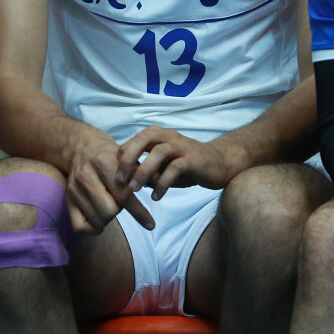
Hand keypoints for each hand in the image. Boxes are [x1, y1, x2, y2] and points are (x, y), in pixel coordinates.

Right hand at [66, 136, 153, 234]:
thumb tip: (161, 183)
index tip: (151, 224)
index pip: (124, 195)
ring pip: (98, 220)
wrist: (81, 147)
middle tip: (121, 203)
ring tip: (111, 206)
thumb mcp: (128, 158)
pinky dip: (93, 228)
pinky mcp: (68, 199)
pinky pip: (80, 227)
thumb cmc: (110, 156)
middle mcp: (87, 175)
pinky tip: (99, 219)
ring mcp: (74, 189)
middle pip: (110, 211)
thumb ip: (144, 172)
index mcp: (104, 163)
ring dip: (108, 219)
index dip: (139, 212)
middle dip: (120, 211)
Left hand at [116, 126, 235, 200]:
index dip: (122, 155)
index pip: (135, 139)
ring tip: (134, 189)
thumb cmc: (187, 166)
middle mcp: (169, 136)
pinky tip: (157, 197)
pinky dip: (163, 183)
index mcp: (159, 135)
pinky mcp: (194, 159)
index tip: (113, 173)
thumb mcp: (163, 168)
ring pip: (158, 152)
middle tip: (119, 179)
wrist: (220, 164)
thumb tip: (126, 181)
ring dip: (143, 171)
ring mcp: (182, 146)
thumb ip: (147, 171)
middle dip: (128, 158)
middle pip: (143, 139)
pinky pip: (175, 168)